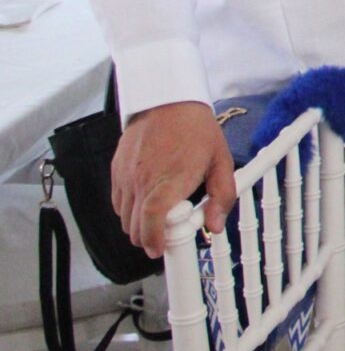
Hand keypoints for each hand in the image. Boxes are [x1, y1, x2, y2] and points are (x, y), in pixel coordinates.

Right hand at [112, 101, 234, 256]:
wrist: (167, 101)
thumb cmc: (196, 130)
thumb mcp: (221, 161)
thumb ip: (222, 196)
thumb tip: (216, 225)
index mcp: (170, 180)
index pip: (152, 220)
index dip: (154, 240)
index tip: (162, 250)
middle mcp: (142, 180)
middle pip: (135, 227)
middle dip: (149, 238)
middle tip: (168, 235)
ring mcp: (126, 176)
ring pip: (124, 218)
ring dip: (139, 226)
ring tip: (161, 218)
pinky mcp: (116, 171)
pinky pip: (118, 203)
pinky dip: (130, 211)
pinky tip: (148, 202)